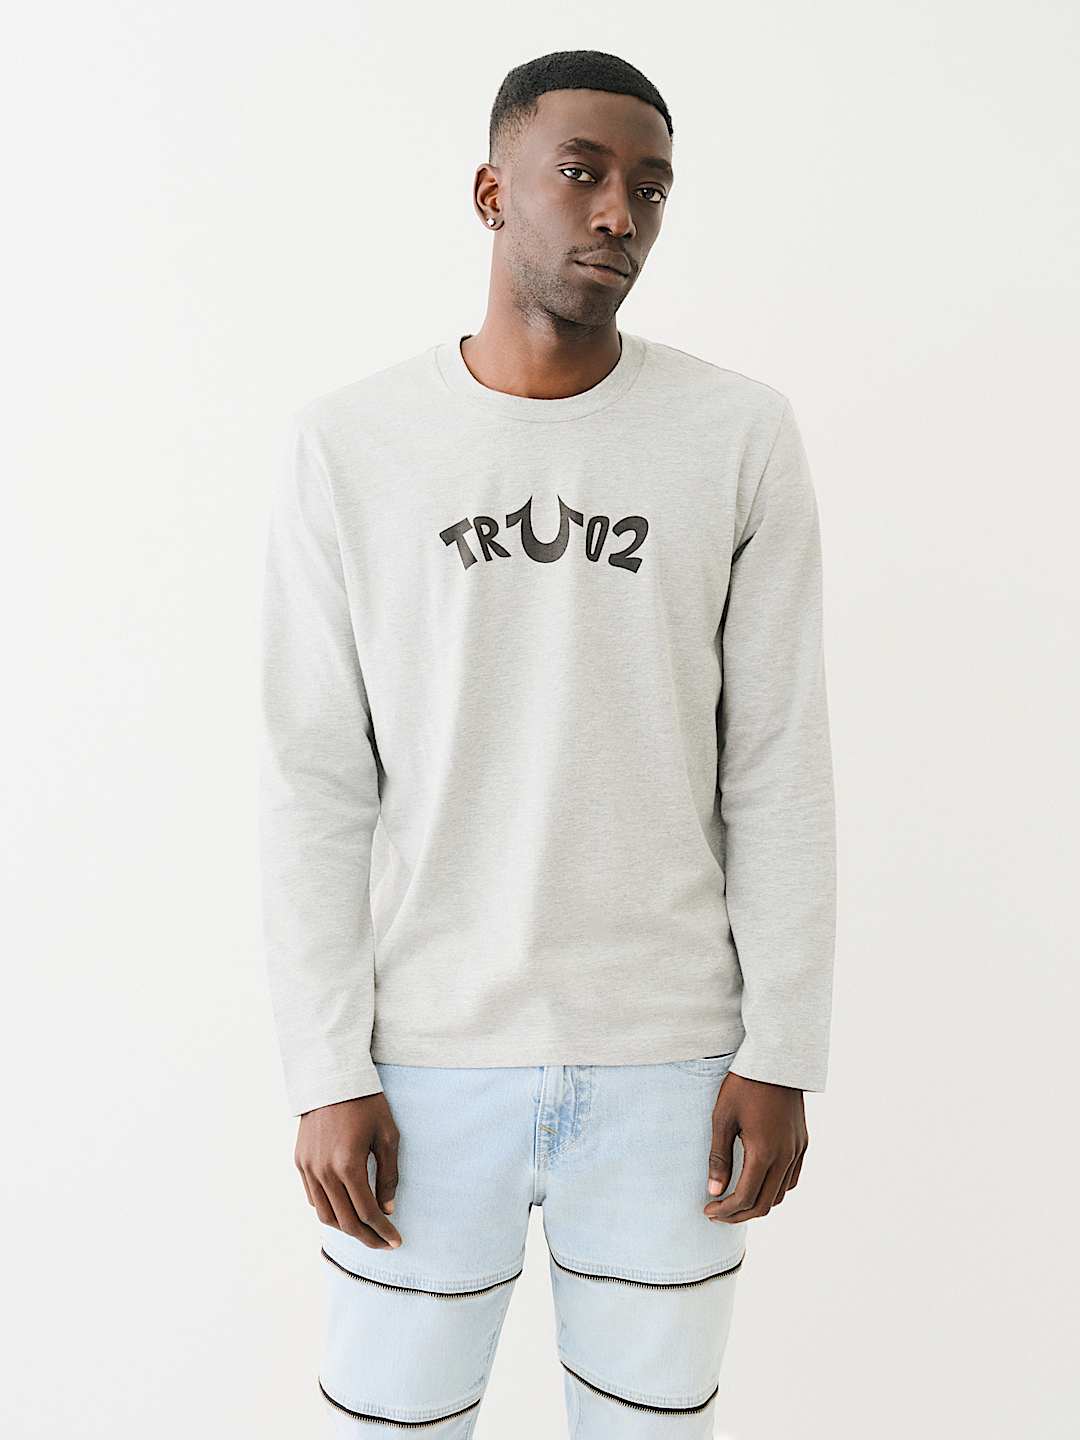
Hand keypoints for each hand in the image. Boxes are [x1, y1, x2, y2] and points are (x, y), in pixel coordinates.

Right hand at [295, 1092, 402, 1248]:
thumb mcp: (387, 1136)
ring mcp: (308, 1168)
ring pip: (325, 1215)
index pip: (367, 1213)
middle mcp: (324, 1171)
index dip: (384, 1231)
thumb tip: (387, 1210)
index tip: (396, 1242)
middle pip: (345, 1222)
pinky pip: (313, 1198)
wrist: (332, 1078)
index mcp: (348, 1165)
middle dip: (367, 1238)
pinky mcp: (300, 1162)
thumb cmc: (367, 1104)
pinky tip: (345, 1208)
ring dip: (346, 1228)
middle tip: (384, 1243)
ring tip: (365, 1229)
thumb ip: (388, 1176)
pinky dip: (329, 1210)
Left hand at [704, 1071, 807, 1221]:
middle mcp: (785, 1157)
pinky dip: (775, 1189)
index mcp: (764, 1153)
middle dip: (739, 1214)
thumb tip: (714, 1191)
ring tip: (735, 1200)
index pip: (745, 1198)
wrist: (776, 1059)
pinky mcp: (802, 1142)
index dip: (725, 1211)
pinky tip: (758, 1182)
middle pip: (764, 1204)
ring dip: (758, 1203)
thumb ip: (719, 1157)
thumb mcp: (723, 1118)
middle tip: (718, 1213)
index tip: (708, 1210)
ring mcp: (797, 1150)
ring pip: (780, 1194)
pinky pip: (791, 1178)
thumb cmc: (744, 1085)